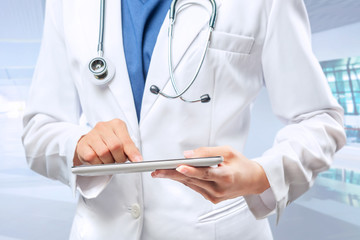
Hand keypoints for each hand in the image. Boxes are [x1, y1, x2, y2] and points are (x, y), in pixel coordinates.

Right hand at [73, 119, 141, 165]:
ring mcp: (91, 134)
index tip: (138, 161)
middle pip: (115, 146)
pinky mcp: (82, 144)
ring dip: (108, 162)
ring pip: (103, 153)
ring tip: (108, 160)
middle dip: (119, 158)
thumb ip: (130, 149)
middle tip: (118, 161)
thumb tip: (137, 159)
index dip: (132, 153)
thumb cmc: (109, 143)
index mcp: (117, 124)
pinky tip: (99, 160)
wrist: (89, 143)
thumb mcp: (122, 142)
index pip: (126, 140)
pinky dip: (97, 163)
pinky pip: (92, 157)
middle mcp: (103, 126)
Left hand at [151, 146, 269, 203]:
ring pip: (191, 184)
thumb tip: (188, 155)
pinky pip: (195, 187)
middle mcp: (220, 189)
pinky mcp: (212, 199)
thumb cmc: (241, 165)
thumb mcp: (228, 152)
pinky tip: (175, 175)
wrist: (253, 181)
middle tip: (157, 171)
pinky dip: (186, 180)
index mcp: (227, 176)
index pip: (205, 173)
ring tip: (160, 172)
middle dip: (173, 174)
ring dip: (175, 177)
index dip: (191, 170)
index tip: (179, 166)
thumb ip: (207, 152)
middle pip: (193, 180)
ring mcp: (215, 196)